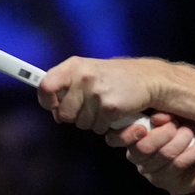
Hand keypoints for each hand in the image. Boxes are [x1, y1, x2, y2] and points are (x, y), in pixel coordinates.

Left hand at [38, 56, 156, 133]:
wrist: (148, 79)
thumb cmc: (115, 78)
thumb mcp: (87, 72)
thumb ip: (67, 86)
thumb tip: (52, 107)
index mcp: (74, 66)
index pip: (45, 86)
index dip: (46, 101)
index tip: (53, 106)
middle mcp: (83, 77)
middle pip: (64, 113)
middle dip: (76, 116)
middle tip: (90, 106)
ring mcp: (96, 92)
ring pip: (81, 124)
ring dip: (92, 121)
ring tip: (104, 106)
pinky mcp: (109, 107)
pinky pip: (98, 128)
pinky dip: (107, 125)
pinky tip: (115, 112)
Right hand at [107, 112, 194, 194]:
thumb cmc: (180, 131)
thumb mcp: (174, 118)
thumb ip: (164, 115)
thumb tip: (157, 118)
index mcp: (132, 136)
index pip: (114, 138)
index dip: (125, 134)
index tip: (142, 127)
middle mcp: (136, 155)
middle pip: (143, 147)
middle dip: (165, 133)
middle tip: (177, 125)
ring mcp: (149, 170)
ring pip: (164, 155)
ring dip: (182, 140)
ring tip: (191, 133)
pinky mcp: (164, 180)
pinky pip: (178, 165)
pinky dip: (193, 152)